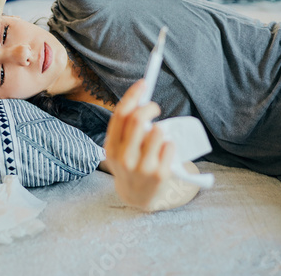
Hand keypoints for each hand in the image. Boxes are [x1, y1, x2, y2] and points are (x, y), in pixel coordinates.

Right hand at [103, 80, 174, 210]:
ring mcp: (143, 167)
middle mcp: (124, 158)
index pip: (121, 114)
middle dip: (150, 107)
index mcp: (111, 148)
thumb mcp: (117, 148)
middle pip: (138, 119)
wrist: (135, 196)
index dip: (133, 95)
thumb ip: (124, 128)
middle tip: (154, 107)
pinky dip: (169, 143)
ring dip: (159, 128)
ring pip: (157, 131)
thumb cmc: (128, 163)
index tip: (144, 83)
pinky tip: (163, 152)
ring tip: (157, 137)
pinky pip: (169, 145)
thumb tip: (140, 97)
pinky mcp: (160, 174)